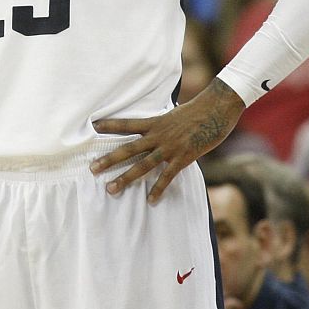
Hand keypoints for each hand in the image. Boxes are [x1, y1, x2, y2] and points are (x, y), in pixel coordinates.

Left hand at [88, 79, 242, 202]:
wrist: (217, 109)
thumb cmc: (199, 110)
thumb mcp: (175, 114)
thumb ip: (164, 124)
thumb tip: (157, 128)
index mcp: (155, 122)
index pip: (127, 124)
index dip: (110, 125)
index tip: (92, 126)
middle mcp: (158, 135)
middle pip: (128, 148)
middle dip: (109, 159)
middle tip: (92, 168)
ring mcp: (170, 147)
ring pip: (143, 165)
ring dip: (125, 178)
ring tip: (110, 188)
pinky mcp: (183, 157)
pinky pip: (167, 176)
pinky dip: (158, 188)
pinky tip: (150, 200)